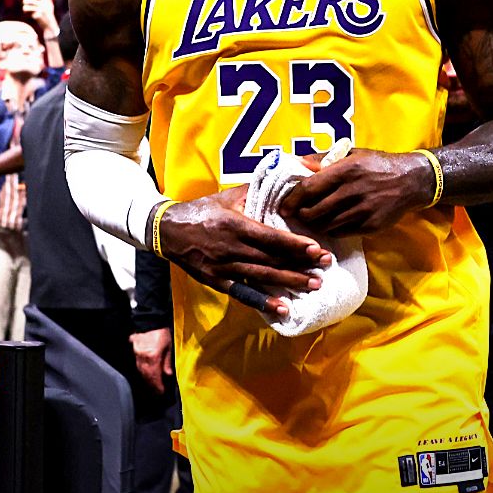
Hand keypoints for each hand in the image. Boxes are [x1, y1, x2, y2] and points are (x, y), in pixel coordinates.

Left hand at [22, 0, 58, 38]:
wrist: (51, 26)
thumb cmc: (49, 15)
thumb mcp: (50, 6)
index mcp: (47, 1)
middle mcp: (45, 5)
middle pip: (33, 1)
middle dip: (27, 1)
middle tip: (24, 1)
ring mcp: (43, 11)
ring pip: (31, 8)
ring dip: (26, 8)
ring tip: (24, 9)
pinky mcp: (40, 17)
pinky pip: (33, 15)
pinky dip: (32, 15)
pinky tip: (32, 16)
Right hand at [130, 327, 172, 393]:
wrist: (149, 320)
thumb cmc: (161, 333)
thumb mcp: (168, 347)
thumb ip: (167, 362)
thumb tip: (168, 375)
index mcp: (152, 357)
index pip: (154, 377)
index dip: (158, 386)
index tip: (161, 392)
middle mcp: (143, 358)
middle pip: (146, 376)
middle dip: (151, 386)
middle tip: (157, 392)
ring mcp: (137, 355)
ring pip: (140, 372)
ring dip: (146, 380)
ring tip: (152, 386)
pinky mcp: (134, 352)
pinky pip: (137, 365)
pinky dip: (142, 372)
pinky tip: (146, 375)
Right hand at [159, 189, 331, 320]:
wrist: (167, 230)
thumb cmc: (202, 210)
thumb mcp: (227, 196)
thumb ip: (255, 191)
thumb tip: (285, 184)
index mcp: (234, 224)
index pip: (271, 236)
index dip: (295, 244)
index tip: (317, 248)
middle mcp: (230, 247)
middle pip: (271, 258)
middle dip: (300, 264)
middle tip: (325, 268)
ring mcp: (222, 266)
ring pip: (262, 276)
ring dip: (289, 282)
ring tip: (313, 285)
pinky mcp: (216, 280)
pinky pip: (242, 293)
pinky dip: (263, 301)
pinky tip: (282, 308)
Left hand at [279, 148, 433, 237]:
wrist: (412, 181)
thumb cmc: (378, 164)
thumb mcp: (353, 154)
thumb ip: (324, 159)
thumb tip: (298, 162)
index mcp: (346, 170)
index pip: (309, 188)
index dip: (292, 199)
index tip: (284, 206)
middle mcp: (353, 190)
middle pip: (314, 210)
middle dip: (301, 215)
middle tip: (297, 215)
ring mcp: (363, 210)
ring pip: (327, 225)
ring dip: (315, 224)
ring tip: (313, 220)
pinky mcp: (371, 225)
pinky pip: (342, 232)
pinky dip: (332, 230)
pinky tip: (331, 224)